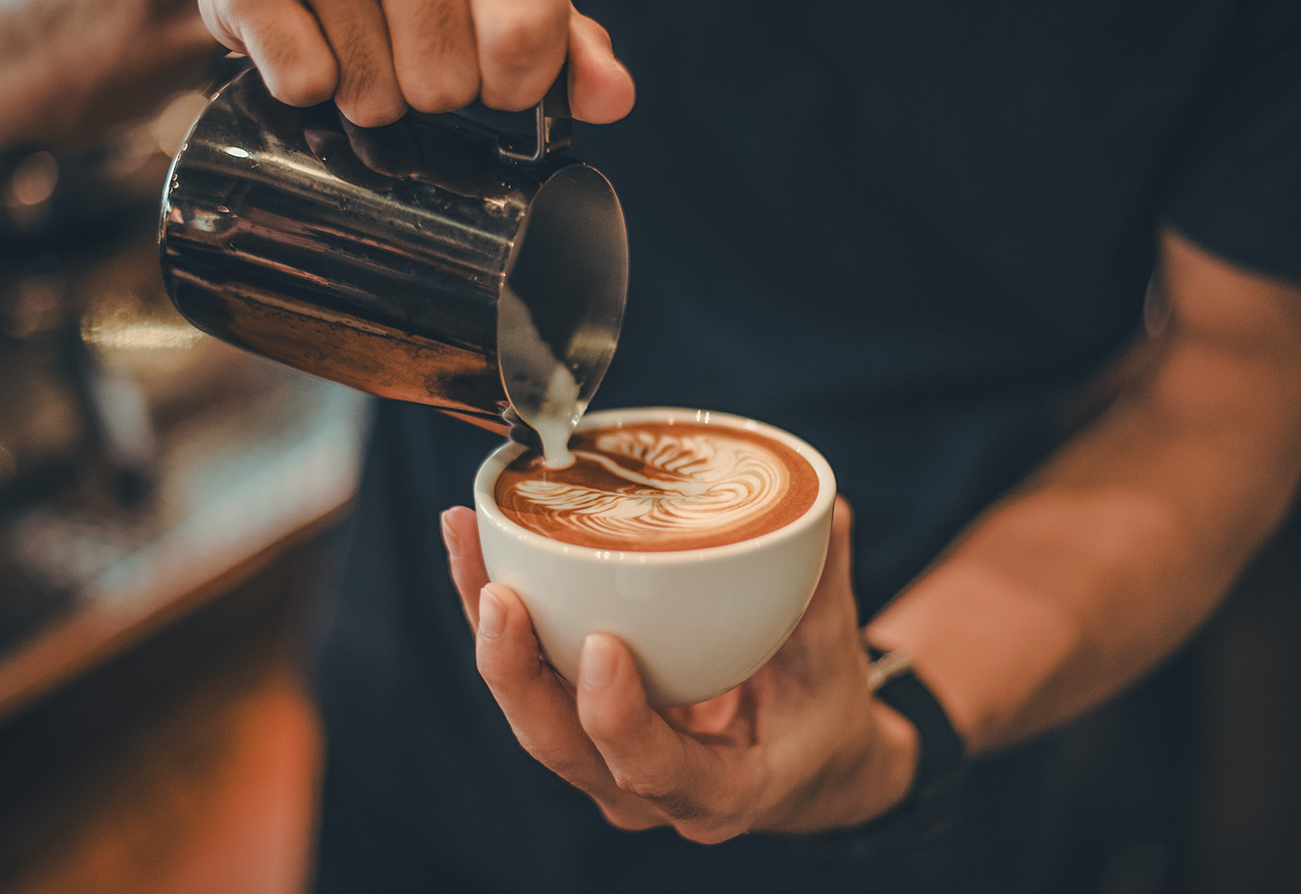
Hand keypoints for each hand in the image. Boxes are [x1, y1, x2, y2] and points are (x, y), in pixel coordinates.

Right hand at [192, 0, 634, 125]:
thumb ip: (568, 41)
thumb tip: (612, 100)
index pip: (523, 45)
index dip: (511, 83)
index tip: (494, 65)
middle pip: (445, 88)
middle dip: (431, 85)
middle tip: (406, 33)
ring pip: (374, 97)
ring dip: (368, 86)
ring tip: (355, 25)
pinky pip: (305, 85)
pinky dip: (305, 78)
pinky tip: (307, 25)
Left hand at [441, 498, 919, 842]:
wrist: (803, 765)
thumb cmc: (821, 719)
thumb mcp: (834, 666)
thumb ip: (824, 592)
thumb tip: (827, 508)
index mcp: (718, 792)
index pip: (655, 770)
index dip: (621, 719)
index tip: (603, 647)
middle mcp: (644, 790)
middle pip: (559, 745)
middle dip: (517, 670)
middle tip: (502, 592)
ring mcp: (602, 761)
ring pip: (527, 708)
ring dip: (487, 629)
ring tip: (466, 537)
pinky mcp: (578, 724)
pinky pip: (527, 677)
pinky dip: (496, 616)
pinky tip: (474, 544)